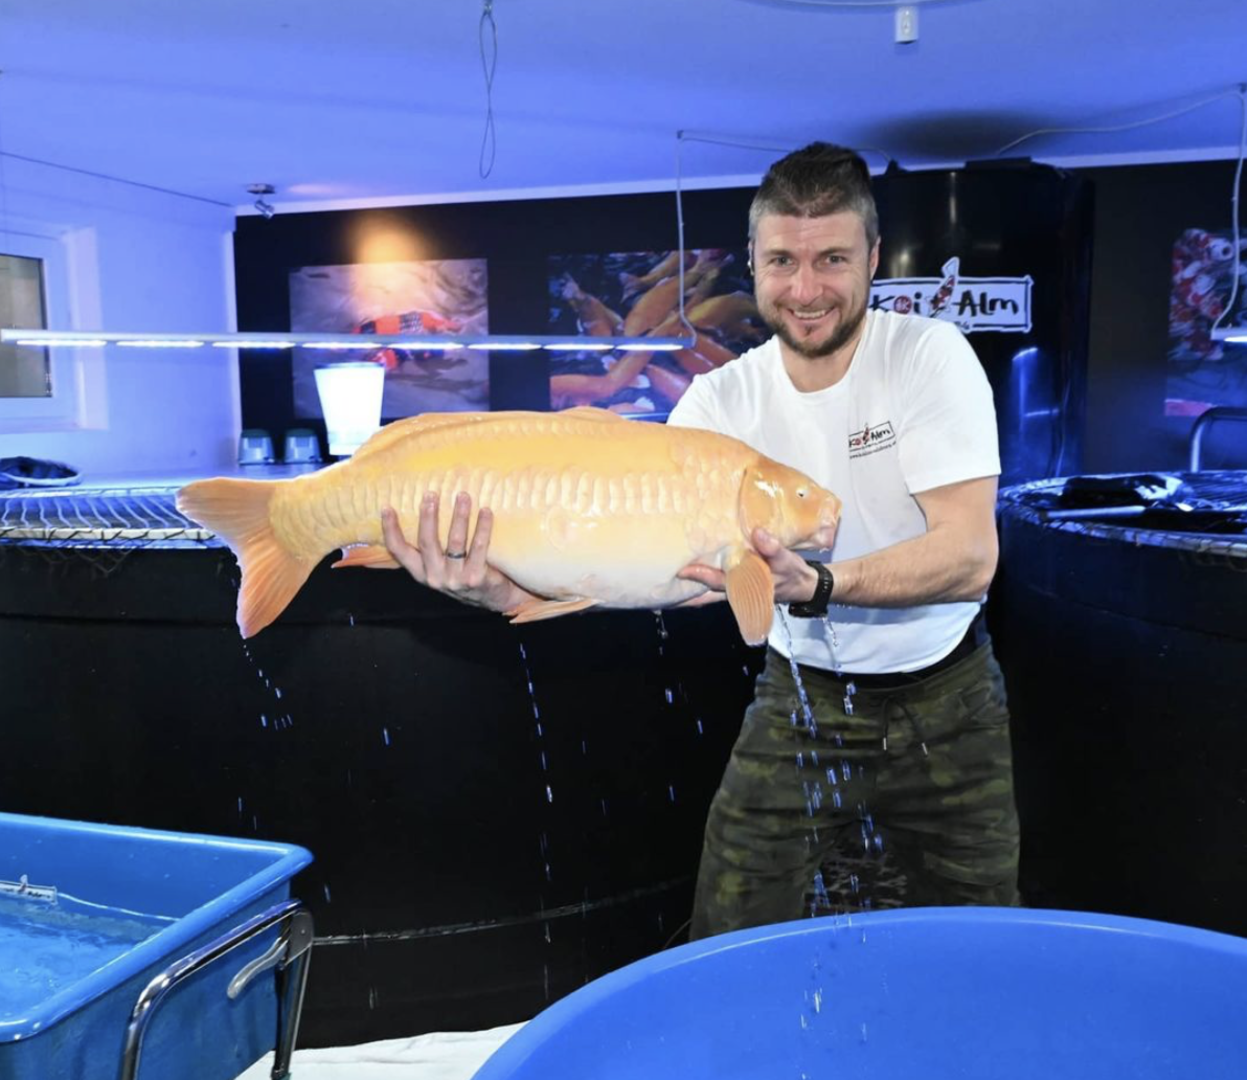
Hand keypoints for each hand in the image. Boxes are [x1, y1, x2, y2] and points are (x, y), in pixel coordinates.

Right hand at [381, 491, 538, 612]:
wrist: (492, 597)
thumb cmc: (464, 574)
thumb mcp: (440, 567)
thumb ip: (431, 548)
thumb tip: (424, 508)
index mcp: (421, 572)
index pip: (399, 551)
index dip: (391, 530)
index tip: (387, 507)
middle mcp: (435, 576)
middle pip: (427, 542)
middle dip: (428, 517)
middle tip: (430, 494)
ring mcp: (455, 579)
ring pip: (455, 542)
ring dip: (459, 516)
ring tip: (462, 496)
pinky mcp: (476, 578)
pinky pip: (479, 547)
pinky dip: (483, 527)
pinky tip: (485, 511)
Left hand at [676, 528, 821, 604]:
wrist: (805, 585)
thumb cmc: (793, 573)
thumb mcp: (786, 560)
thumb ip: (772, 548)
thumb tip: (758, 534)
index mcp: (745, 584)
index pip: (716, 581)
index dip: (699, 575)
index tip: (682, 569)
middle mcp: (737, 588)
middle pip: (707, 588)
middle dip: (688, 583)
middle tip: (665, 572)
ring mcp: (738, 586)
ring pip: (711, 585)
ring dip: (695, 579)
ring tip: (674, 569)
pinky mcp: (741, 579)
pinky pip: (720, 579)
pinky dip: (708, 574)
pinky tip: (698, 566)